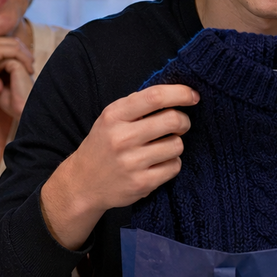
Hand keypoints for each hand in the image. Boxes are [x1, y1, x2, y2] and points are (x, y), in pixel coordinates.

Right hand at [0, 33, 34, 111]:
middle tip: (31, 63)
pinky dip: (24, 60)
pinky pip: (15, 51)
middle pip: (10, 40)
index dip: (15, 49)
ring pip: (15, 44)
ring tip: (31, 69)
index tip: (23, 61)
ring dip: (25, 56)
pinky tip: (28, 70)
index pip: (1, 40)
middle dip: (23, 51)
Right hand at [48, 84, 198, 220]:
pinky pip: (174, 166)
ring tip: (161, 147)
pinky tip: (157, 164)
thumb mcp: (111, 118)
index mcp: (114, 116)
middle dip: (183, 121)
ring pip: (177, 144)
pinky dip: (172, 163)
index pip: (155, 97)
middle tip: (179, 125)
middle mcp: (122, 138)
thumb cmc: (104, 144)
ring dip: (175, 144)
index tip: (193, 95)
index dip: (181, 93)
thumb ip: (138, 104)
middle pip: (173, 120)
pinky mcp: (142, 183)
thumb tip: (176, 92)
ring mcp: (132, 162)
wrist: (84, 184)